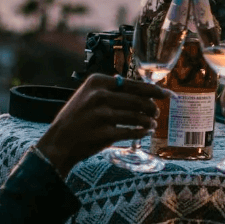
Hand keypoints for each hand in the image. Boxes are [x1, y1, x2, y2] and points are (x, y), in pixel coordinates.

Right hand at [36, 74, 163, 175]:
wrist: (59, 141)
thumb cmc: (76, 118)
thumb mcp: (87, 95)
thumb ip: (110, 90)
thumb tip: (141, 91)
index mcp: (97, 82)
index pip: (133, 84)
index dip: (153, 90)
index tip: (165, 94)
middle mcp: (100, 96)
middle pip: (138, 100)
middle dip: (152, 107)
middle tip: (156, 112)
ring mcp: (102, 115)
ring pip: (137, 116)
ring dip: (149, 121)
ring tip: (152, 124)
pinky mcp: (105, 133)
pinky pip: (132, 132)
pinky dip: (142, 132)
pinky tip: (145, 132)